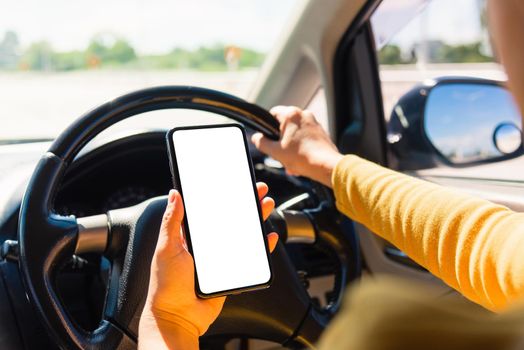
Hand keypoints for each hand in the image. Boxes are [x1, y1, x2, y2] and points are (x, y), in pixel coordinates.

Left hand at [138, 183, 278, 349]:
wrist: (178, 317)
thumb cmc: (166, 286)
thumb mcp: (167, 248)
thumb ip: (172, 221)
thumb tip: (175, 194)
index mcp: (191, 236)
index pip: (210, 210)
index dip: (222, 196)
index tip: (233, 183)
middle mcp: (208, 245)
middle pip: (230, 219)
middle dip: (245, 203)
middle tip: (256, 190)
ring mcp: (221, 258)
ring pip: (243, 235)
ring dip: (255, 220)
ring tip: (266, 205)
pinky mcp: (231, 272)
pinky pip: (250, 257)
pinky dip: (262, 247)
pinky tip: (268, 237)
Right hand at [252, 106, 342, 186]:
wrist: (325, 165)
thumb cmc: (301, 157)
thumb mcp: (275, 151)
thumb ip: (261, 142)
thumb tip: (256, 138)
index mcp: (291, 114)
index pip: (272, 113)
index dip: (267, 127)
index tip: (268, 139)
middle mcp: (304, 114)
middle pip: (284, 125)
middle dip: (281, 140)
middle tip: (280, 153)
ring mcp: (314, 122)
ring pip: (295, 132)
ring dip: (291, 146)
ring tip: (291, 161)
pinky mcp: (321, 132)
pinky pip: (306, 137)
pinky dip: (301, 147)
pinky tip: (300, 161)